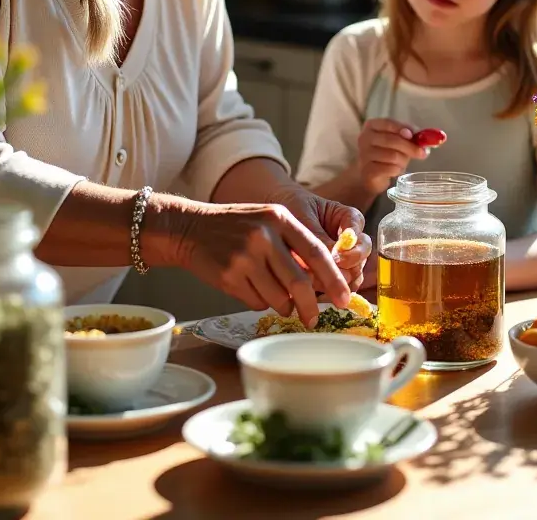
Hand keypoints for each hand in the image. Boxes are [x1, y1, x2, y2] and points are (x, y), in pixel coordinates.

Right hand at [172, 201, 351, 329]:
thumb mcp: (267, 221)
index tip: (345, 298)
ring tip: (269, 291)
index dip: (334, 279)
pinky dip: (258, 301)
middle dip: (311, 306)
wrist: (190, 228)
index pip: (317, 252)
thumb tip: (324, 281)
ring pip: (279, 297)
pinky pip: (257, 302)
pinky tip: (247, 285)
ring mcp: (245, 256)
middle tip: (314, 319)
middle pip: (300, 282)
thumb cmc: (235, 227)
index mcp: (279, 218)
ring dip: (281, 304)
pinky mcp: (229, 276)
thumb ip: (293, 244)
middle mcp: (264, 235)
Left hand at [273, 188, 371, 292]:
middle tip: (327, 270)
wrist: (273, 218)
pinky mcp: (333, 276)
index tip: (337, 253)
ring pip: (354, 275)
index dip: (352, 243)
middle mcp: (351, 240)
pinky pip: (340, 288)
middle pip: (361, 255)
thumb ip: (317, 236)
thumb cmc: (291, 208)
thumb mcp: (302, 217)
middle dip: (347, 265)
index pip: (358, 228)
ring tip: (316, 284)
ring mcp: (344, 259)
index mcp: (347, 218)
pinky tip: (313, 295)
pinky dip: (330, 293)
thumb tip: (333, 262)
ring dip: (338, 282)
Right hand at [357, 118, 436, 193]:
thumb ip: (410, 136)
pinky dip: (397, 170)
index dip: (402, 128)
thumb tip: (429, 137)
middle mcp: (364, 138)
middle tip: (423, 153)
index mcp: (372, 126)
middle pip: (391, 140)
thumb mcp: (398, 141)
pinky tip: (395, 170)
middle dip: (410, 147)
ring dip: (403, 161)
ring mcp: (364, 155)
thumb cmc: (386, 153)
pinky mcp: (367, 170)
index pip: (388, 123)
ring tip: (403, 163)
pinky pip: (389, 169)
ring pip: (392, 156)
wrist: (369, 174)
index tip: (413, 135)